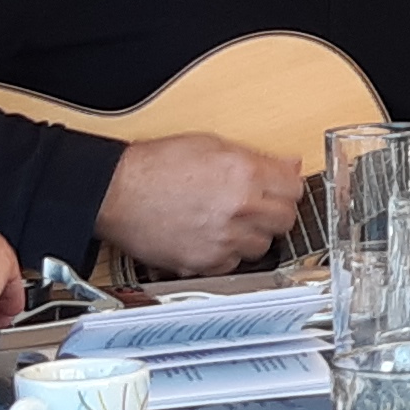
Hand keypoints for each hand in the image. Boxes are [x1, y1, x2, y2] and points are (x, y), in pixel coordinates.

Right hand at [94, 135, 300, 277]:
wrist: (115, 193)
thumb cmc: (153, 166)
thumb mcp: (208, 144)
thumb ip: (254, 157)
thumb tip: (288, 165)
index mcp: (243, 174)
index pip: (294, 187)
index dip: (287, 186)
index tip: (282, 186)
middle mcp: (238, 209)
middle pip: (286, 220)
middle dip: (276, 212)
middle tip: (259, 205)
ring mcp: (223, 239)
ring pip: (263, 246)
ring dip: (253, 235)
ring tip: (231, 220)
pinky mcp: (205, 263)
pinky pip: (234, 264)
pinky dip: (228, 254)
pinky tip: (214, 237)